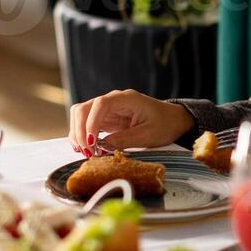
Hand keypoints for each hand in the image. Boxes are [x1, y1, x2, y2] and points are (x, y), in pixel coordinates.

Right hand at [68, 89, 194, 154]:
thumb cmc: (164, 124)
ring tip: (85, 152)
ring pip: (81, 115)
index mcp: (126, 98)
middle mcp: (113, 100)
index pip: (100, 104)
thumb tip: (101, 146)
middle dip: (80, 131)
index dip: (91, 122)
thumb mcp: (148, 135)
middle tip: (87, 152)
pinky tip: (85, 148)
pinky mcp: (105, 118)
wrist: (172, 120)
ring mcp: (107, 109)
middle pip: (84, 108)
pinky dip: (82, 135)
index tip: (91, 142)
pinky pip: (86, 123)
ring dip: (78, 133)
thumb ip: (125, 140)